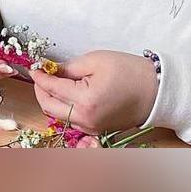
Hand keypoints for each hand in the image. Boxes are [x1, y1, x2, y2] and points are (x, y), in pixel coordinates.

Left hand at [30, 50, 159, 134]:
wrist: (156, 90)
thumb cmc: (129, 71)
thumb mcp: (95, 61)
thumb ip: (68, 68)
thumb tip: (49, 70)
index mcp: (85, 100)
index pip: (51, 89)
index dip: (39, 76)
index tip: (34, 67)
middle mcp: (85, 119)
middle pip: (49, 107)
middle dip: (40, 90)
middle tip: (41, 74)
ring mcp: (91, 128)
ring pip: (58, 115)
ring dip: (51, 100)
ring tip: (54, 81)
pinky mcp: (97, 130)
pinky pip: (71, 120)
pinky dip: (64, 107)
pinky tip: (67, 93)